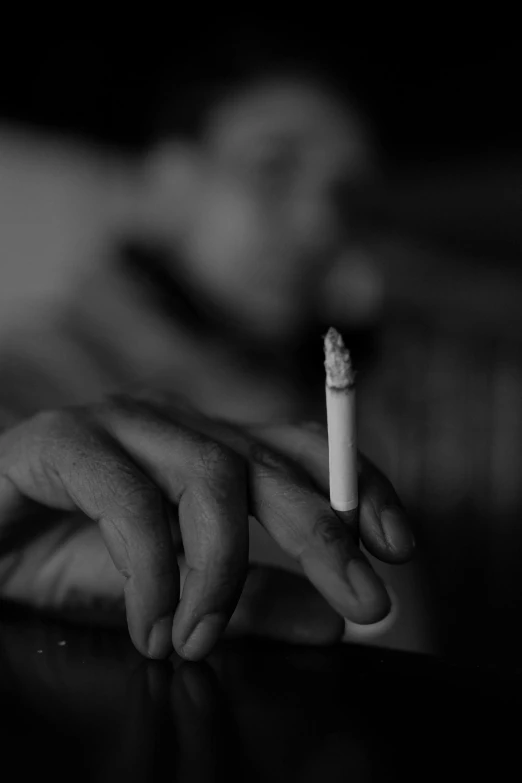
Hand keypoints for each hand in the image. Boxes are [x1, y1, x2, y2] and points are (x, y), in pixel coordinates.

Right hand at [0, 395, 413, 659]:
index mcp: (208, 445)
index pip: (303, 449)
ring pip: (210, 476)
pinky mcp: (63, 439)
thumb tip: (330, 621)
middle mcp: (175, 423)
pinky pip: (129, 501)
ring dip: (222, 571)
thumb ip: (250, 601)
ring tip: (201, 640)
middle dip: (325, 535)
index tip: (399, 544)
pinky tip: (149, 626)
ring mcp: (120, 423)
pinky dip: (151, 573)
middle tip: (365, 603)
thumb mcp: (175, 591)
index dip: (358, 485)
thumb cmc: (68, 554)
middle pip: (269, 462)